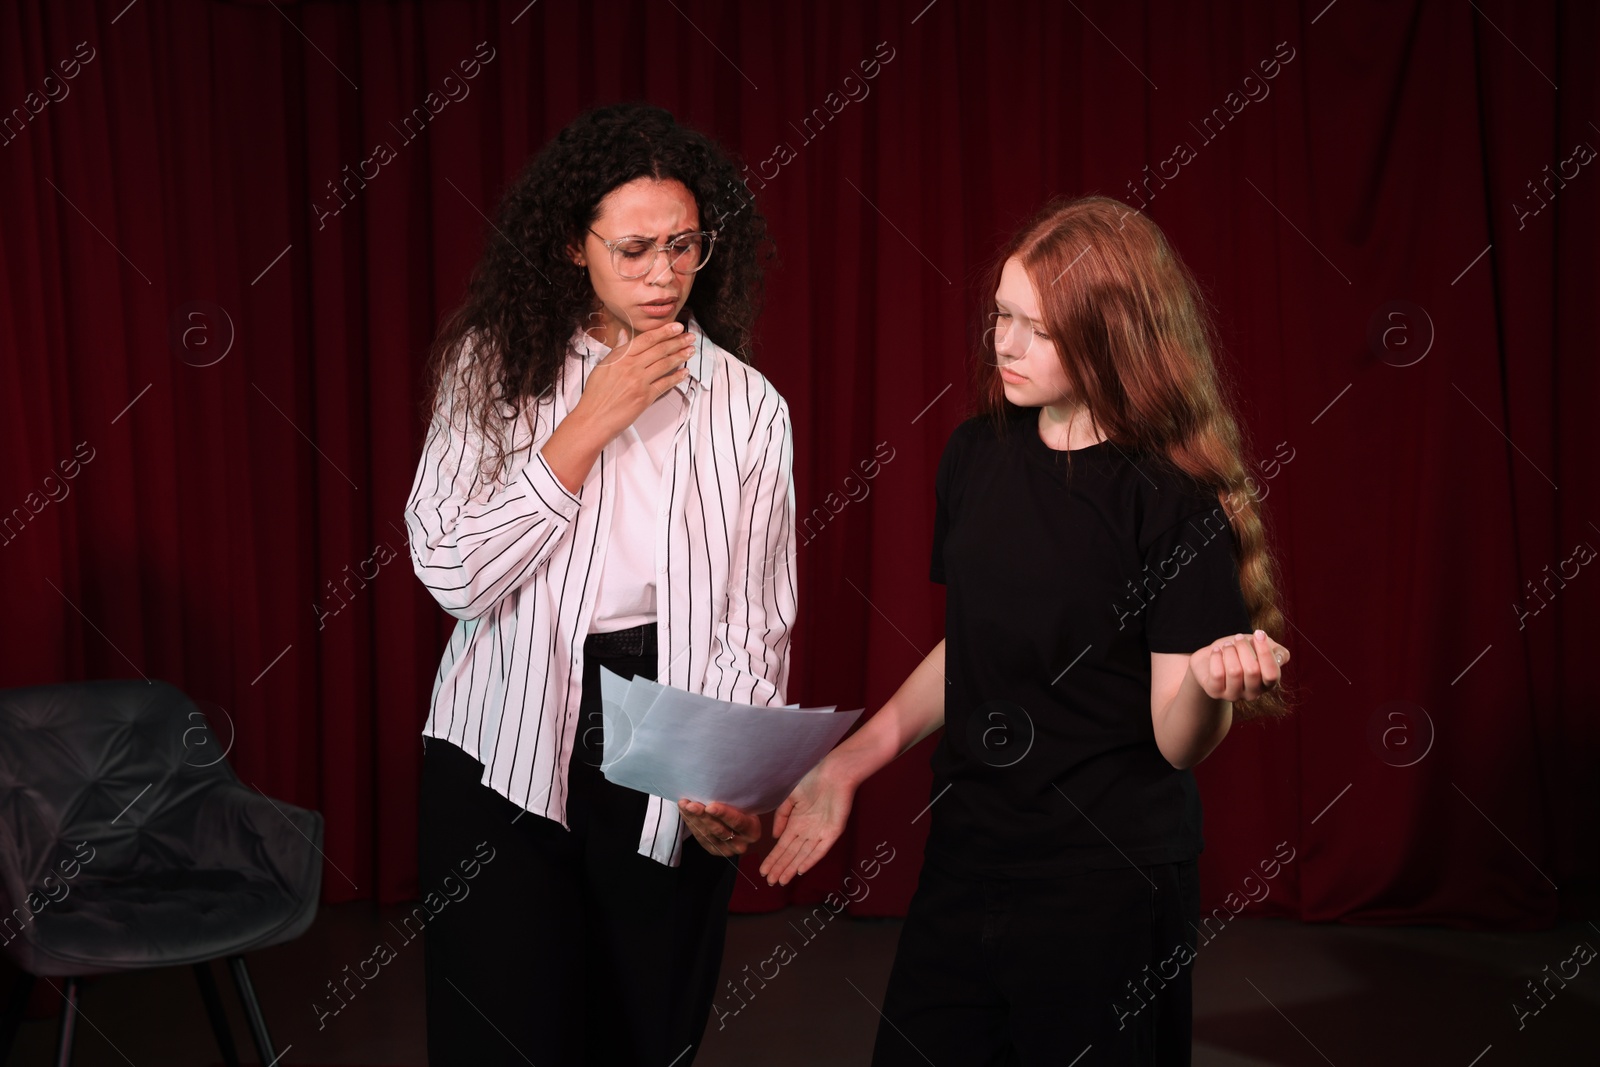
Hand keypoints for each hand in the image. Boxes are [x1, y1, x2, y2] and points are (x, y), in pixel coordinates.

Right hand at [569, 321, 694, 443]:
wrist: (594, 417)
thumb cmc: (595, 394)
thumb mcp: (603, 365)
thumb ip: (617, 349)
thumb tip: (623, 335)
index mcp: (620, 357)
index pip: (647, 339)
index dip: (664, 331)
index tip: (676, 327)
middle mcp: (631, 367)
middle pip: (660, 350)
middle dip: (677, 341)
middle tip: (689, 337)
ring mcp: (639, 382)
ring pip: (665, 365)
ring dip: (680, 356)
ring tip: (690, 351)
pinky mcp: (645, 397)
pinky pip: (665, 384)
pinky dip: (677, 377)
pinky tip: (684, 372)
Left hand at [679, 799, 759, 857]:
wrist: (738, 819)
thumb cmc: (742, 806)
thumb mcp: (744, 804)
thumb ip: (735, 801)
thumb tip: (717, 787)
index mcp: (752, 831)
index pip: (738, 822)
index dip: (723, 814)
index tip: (710, 806)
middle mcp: (741, 844)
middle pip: (719, 830)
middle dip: (703, 816)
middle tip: (691, 804)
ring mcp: (726, 850)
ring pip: (707, 835)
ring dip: (693, 818)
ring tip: (684, 805)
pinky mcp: (713, 850)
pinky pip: (700, 838)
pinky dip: (691, 823)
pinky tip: (684, 812)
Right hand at [759, 760, 854, 886]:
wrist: (834, 772)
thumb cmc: (813, 779)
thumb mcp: (791, 797)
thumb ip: (782, 817)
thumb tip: (775, 837)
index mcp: (797, 823)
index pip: (783, 846)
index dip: (773, 858)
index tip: (763, 870)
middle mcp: (807, 831)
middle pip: (791, 854)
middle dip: (779, 867)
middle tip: (769, 882)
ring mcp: (820, 833)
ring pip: (803, 855)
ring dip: (791, 868)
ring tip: (780, 881)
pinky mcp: (833, 833)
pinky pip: (820, 850)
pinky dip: (810, 860)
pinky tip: (801, 870)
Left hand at [1190, 629, 1288, 701]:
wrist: (1214, 656)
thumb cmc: (1241, 651)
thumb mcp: (1261, 647)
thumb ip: (1277, 651)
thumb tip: (1280, 658)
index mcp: (1268, 683)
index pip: (1272, 674)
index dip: (1266, 652)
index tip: (1259, 633)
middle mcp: (1253, 693)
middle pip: (1252, 670)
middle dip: (1244, 648)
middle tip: (1239, 638)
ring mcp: (1233, 695)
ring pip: (1235, 671)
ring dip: (1230, 651)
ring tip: (1227, 645)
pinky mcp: (1215, 692)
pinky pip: (1217, 673)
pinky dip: (1216, 656)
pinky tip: (1216, 651)